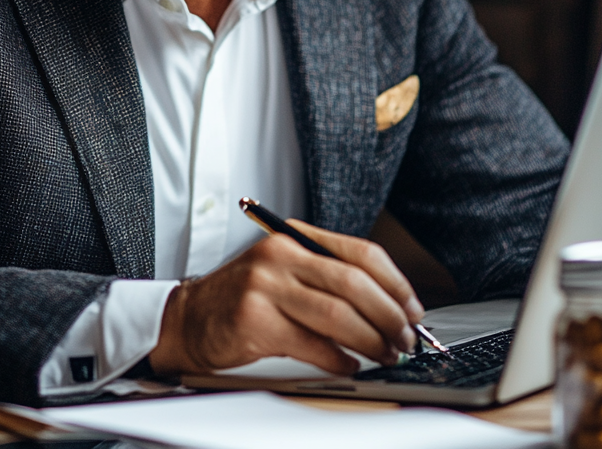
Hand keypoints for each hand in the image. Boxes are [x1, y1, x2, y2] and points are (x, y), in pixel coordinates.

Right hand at [148, 219, 423, 375]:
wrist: (189, 317)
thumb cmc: (244, 296)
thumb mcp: (284, 270)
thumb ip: (326, 277)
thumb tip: (388, 304)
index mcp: (294, 237)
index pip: (360, 252)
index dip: (394, 282)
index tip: (412, 308)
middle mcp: (280, 255)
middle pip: (354, 283)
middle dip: (389, 315)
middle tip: (405, 339)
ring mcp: (265, 287)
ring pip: (337, 315)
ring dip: (371, 340)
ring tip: (385, 354)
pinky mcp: (254, 322)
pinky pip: (312, 344)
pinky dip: (338, 359)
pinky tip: (349, 364)